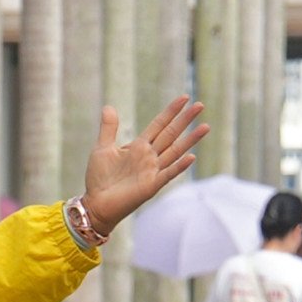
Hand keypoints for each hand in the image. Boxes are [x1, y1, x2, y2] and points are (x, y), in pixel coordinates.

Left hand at [77, 95, 208, 240]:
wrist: (95, 204)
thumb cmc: (99, 178)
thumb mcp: (102, 148)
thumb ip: (109, 128)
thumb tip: (109, 106)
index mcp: (139, 146)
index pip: (159, 124)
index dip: (171, 111)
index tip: (185, 98)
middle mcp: (149, 157)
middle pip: (171, 134)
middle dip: (185, 120)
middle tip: (200, 105)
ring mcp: (152, 171)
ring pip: (175, 151)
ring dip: (190, 140)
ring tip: (205, 127)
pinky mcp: (151, 186)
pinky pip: (168, 174)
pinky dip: (179, 166)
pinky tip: (191, 157)